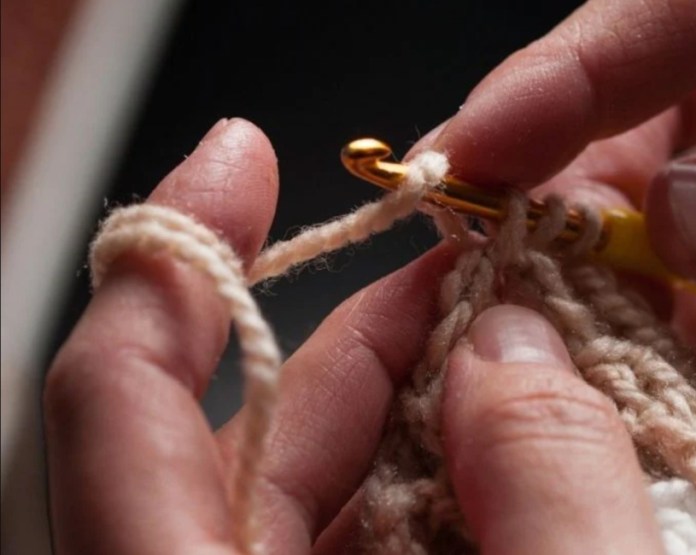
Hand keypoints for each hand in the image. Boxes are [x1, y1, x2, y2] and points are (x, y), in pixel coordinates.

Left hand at [45, 119, 664, 553]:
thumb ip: (551, 497)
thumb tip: (514, 352)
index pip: (118, 407)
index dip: (174, 259)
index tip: (244, 158)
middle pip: (244, 434)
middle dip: (370, 335)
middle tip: (485, 281)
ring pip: (317, 494)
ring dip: (425, 415)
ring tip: (532, 368)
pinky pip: (372, 547)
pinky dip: (445, 493)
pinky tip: (526, 466)